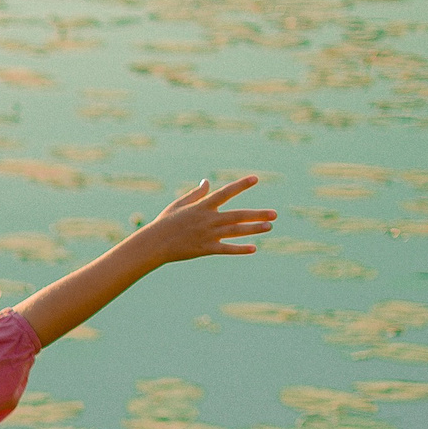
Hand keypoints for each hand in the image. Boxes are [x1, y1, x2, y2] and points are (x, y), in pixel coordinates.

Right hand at [136, 176, 276, 262]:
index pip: (225, 193)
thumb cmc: (164, 223)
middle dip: (257, 214)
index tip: (256, 178)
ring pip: (235, 231)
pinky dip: (239, 249)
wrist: (153, 244)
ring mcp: (207, 235)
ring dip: (253, 229)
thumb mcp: (179, 205)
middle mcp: (208, 219)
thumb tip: (207, 181)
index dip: (241, 185)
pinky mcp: (204, 249)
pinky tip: (253, 248)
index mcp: (202, 206)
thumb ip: (196, 193)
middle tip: (275, 214)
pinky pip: (225, 249)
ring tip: (270, 227)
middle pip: (237, 215)